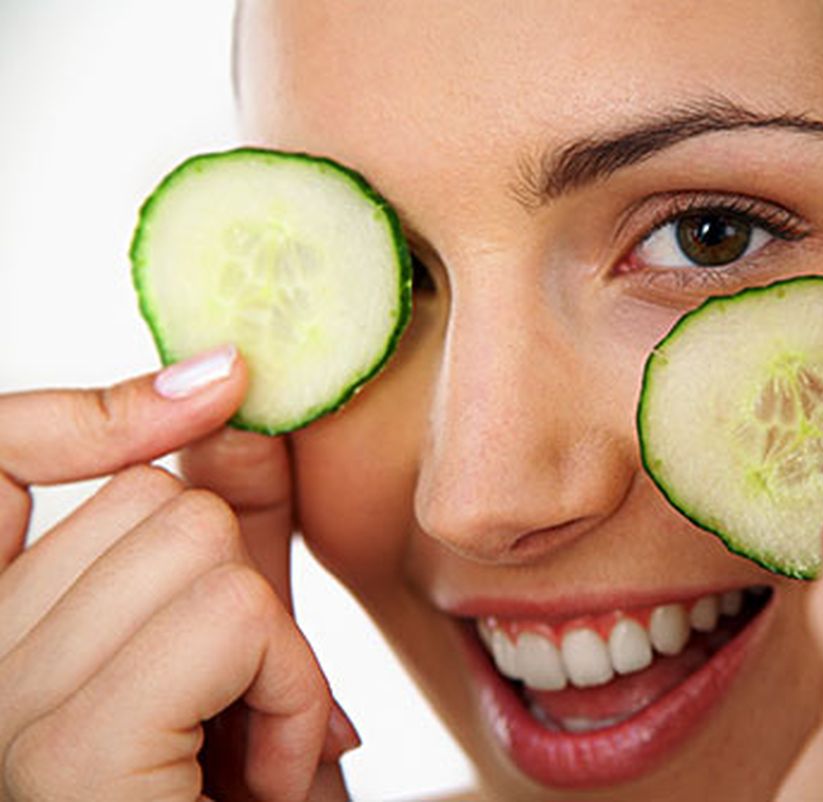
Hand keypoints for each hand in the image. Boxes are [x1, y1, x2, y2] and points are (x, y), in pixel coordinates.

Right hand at [0, 346, 352, 800]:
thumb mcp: (239, 660)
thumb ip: (229, 540)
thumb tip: (234, 409)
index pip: (1, 455)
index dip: (107, 412)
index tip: (221, 384)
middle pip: (147, 500)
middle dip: (239, 594)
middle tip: (238, 712)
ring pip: (193, 541)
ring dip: (272, 652)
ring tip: (246, 751)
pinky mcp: (62, 756)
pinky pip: (225, 617)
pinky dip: (286, 688)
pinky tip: (262, 774)